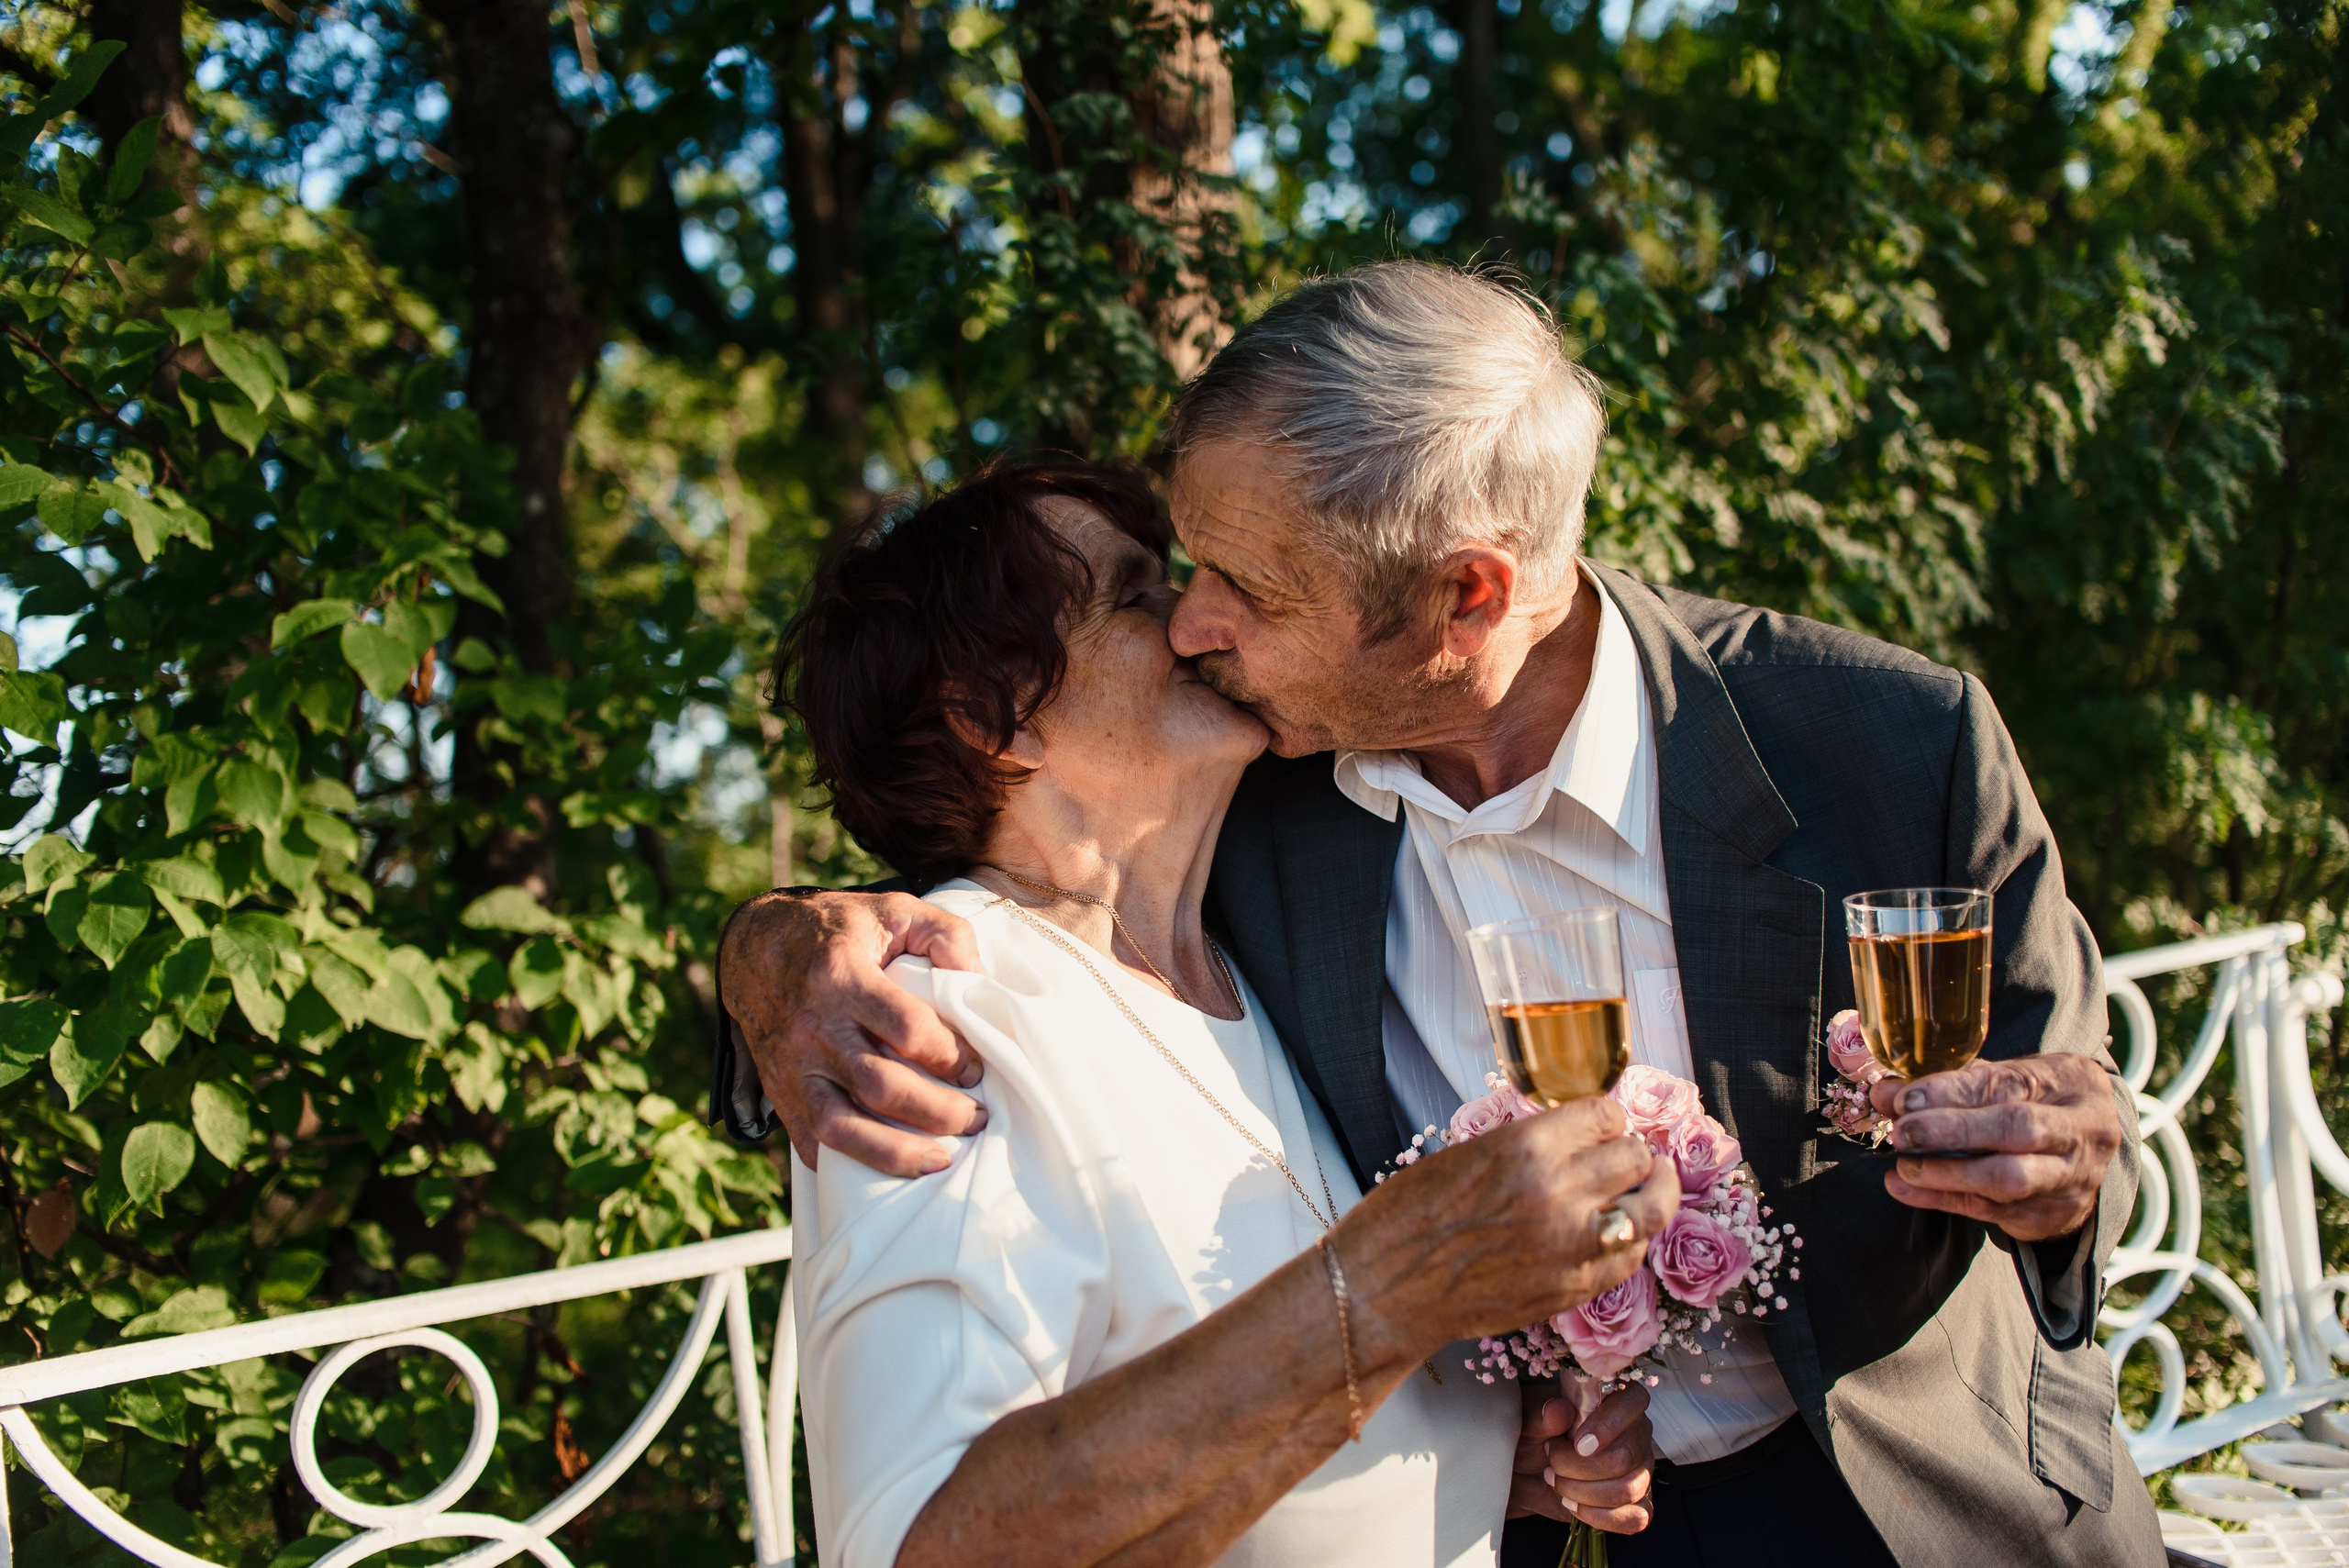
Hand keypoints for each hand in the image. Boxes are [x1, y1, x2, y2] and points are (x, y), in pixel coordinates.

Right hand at [720, 889, 985, 1174]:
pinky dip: (849, 1164)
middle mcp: (813, 1027)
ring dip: (896, 1153)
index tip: (976, 1068)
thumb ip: (945, 935)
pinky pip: (811, 1142)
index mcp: (842, 976)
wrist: (754, 948)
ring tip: (942, 1160)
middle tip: (976, 1117)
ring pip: (841, 1127)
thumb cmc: (838, 930)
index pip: (906, 1029)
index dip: (949, 1054)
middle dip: (938, 1112)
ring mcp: (792, 1066)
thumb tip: (977, 980)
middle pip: (880, 1086)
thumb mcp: (893, 910)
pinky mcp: (780, 1092)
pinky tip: (888, 1170)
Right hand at [1344, 1095, 1681, 1366]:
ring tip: (1653, 1187)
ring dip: (1655, 1193)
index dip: (1608, 1119)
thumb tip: (1574, 1138)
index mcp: (1527, 1148)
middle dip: (1632, 1152)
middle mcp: (1559, 1193)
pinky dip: (1632, 1241)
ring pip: (1651, 1210)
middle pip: (1635, 1158)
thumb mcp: (1466, 1154)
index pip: (1606, 1115)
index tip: (1604, 1126)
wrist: (1386, 1289)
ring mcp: (1570, 1246)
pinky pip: (1630, 1259)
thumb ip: (1526, 1146)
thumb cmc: (1408, 1216)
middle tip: (1627, 1156)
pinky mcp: (1571, 1289)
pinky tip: (1621, 1233)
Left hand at [1509, 1375, 1654, 1534]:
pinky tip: (1574, 1506)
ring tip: (1557, 1483)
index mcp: (1615, 1400)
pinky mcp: (1636, 1502)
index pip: (1634, 1401)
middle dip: (1579, 1467)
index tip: (1577, 1443)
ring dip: (1584, 1492)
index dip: (1609, 1424)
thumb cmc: (1532, 1436)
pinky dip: (1601, 1516)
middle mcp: (1635, 1433)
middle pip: (1624, 1457)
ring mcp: (1639, 1469)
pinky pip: (1636, 1517)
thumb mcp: (1528, 1420)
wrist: (1525, 1470)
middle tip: (1551, 1463)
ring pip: (1628, 1489)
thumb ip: (1542, 1414)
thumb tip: (1559, 1411)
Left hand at [1867, 1053, 2122, 1241]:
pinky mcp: (2052, 1216)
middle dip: (1954, 1132)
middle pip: (2019, 1131)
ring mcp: (2071, 1179)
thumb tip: (1886, 1094)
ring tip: (1902, 1167)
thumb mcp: (2005, 1077)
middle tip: (1903, 1134)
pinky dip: (1945, 1200)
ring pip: (2009, 1181)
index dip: (1953, 1092)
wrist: (2088, 1147)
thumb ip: (1949, 1085)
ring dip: (1947, 1174)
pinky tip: (1909, 1189)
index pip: (2009, 1084)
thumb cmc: (2039, 1101)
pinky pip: (1994, 1212)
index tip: (1906, 1098)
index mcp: (2071, 1082)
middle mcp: (2079, 1131)